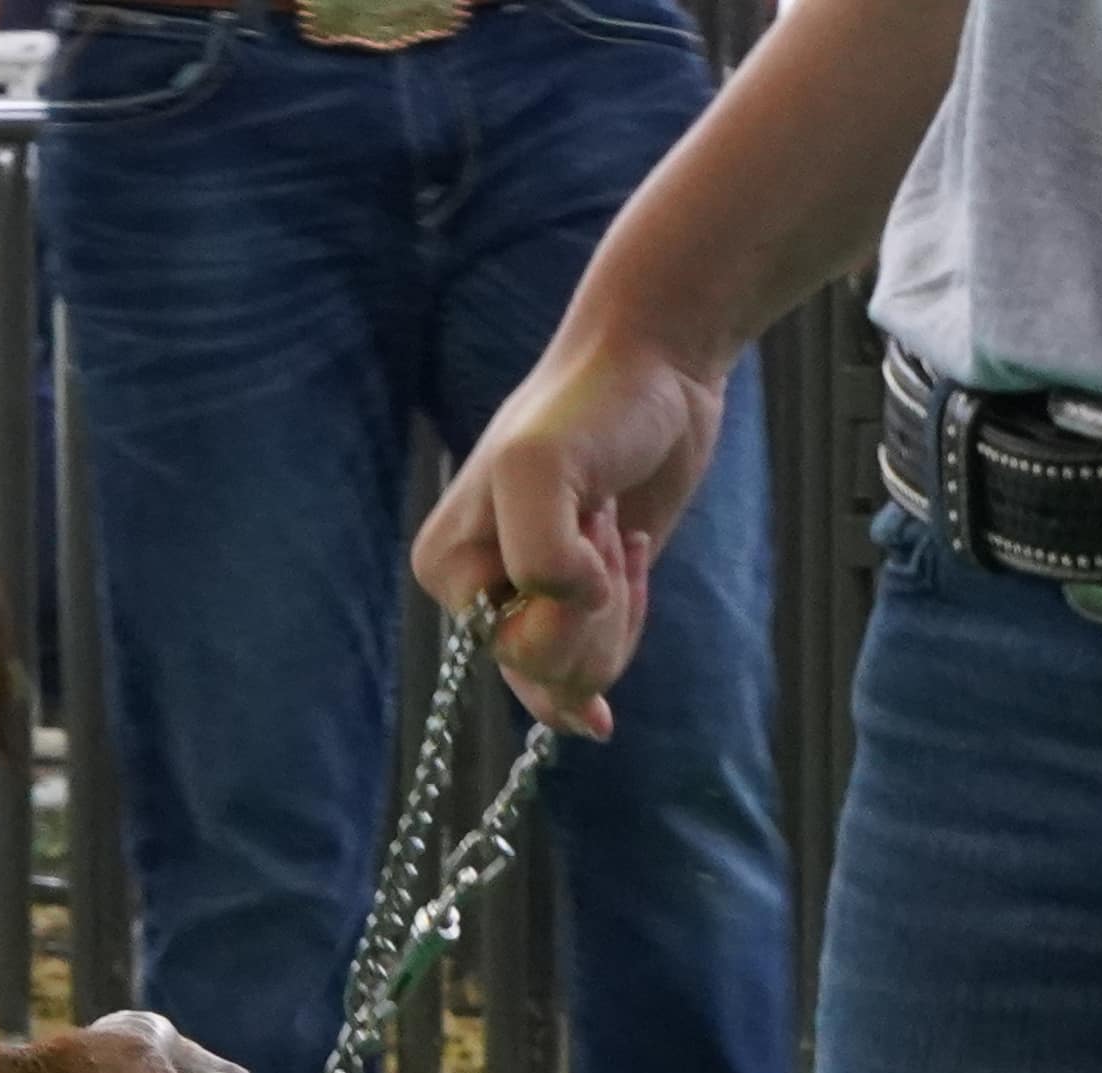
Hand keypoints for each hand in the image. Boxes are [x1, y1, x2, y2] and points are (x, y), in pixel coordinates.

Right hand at [409, 329, 721, 739]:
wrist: (653, 368)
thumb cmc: (590, 408)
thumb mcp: (538, 469)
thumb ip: (538, 557)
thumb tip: (574, 607)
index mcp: (448, 567)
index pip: (512, 647)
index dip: (568, 604)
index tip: (582, 521)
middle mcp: (479, 591)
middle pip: (547, 671)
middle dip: (597, 610)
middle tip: (601, 522)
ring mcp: (530, 600)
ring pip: (577, 675)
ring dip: (618, 609)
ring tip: (614, 530)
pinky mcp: (580, 600)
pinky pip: (602, 657)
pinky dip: (631, 616)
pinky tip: (632, 551)